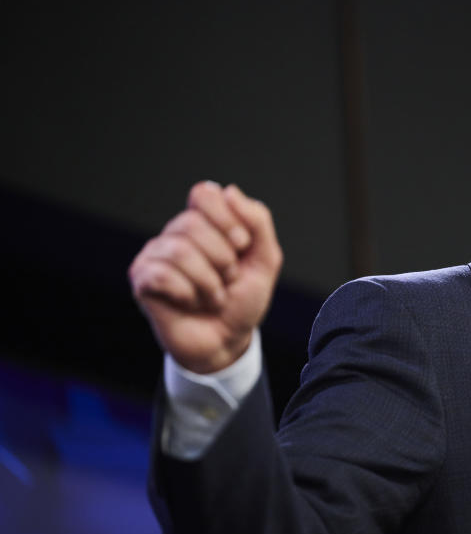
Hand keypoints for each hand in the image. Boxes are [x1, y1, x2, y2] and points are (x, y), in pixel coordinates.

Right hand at [129, 181, 282, 372]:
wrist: (226, 341)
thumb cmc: (242, 300)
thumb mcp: (265, 260)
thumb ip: (257, 222)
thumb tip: (229, 192)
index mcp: (205, 222)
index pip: (203, 193)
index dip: (226, 217)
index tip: (242, 245)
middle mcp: (176, 233)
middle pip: (192, 223)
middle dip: (222, 258)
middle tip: (229, 279)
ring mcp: (156, 255)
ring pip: (178, 249)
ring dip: (208, 281)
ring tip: (214, 296)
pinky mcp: (142, 280)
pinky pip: (162, 274)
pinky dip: (188, 293)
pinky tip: (191, 302)